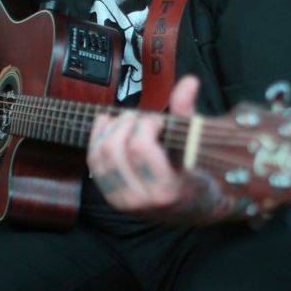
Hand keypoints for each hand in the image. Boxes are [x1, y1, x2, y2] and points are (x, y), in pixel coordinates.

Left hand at [87, 75, 200, 214]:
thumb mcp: (196, 147)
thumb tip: (189, 81)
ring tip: (127, 121)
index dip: (146, 124)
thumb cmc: (196, 175)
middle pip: (113, 149)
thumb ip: (187, 113)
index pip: (139, 147)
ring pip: (99, 155)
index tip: (159, 121)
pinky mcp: (111, 197)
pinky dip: (97, 138)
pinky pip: (93, 163)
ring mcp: (122, 201)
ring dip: (110, 130)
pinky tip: (108, 124)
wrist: (191, 208)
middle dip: (125, 124)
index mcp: (165, 189)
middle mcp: (140, 199)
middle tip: (141, 118)